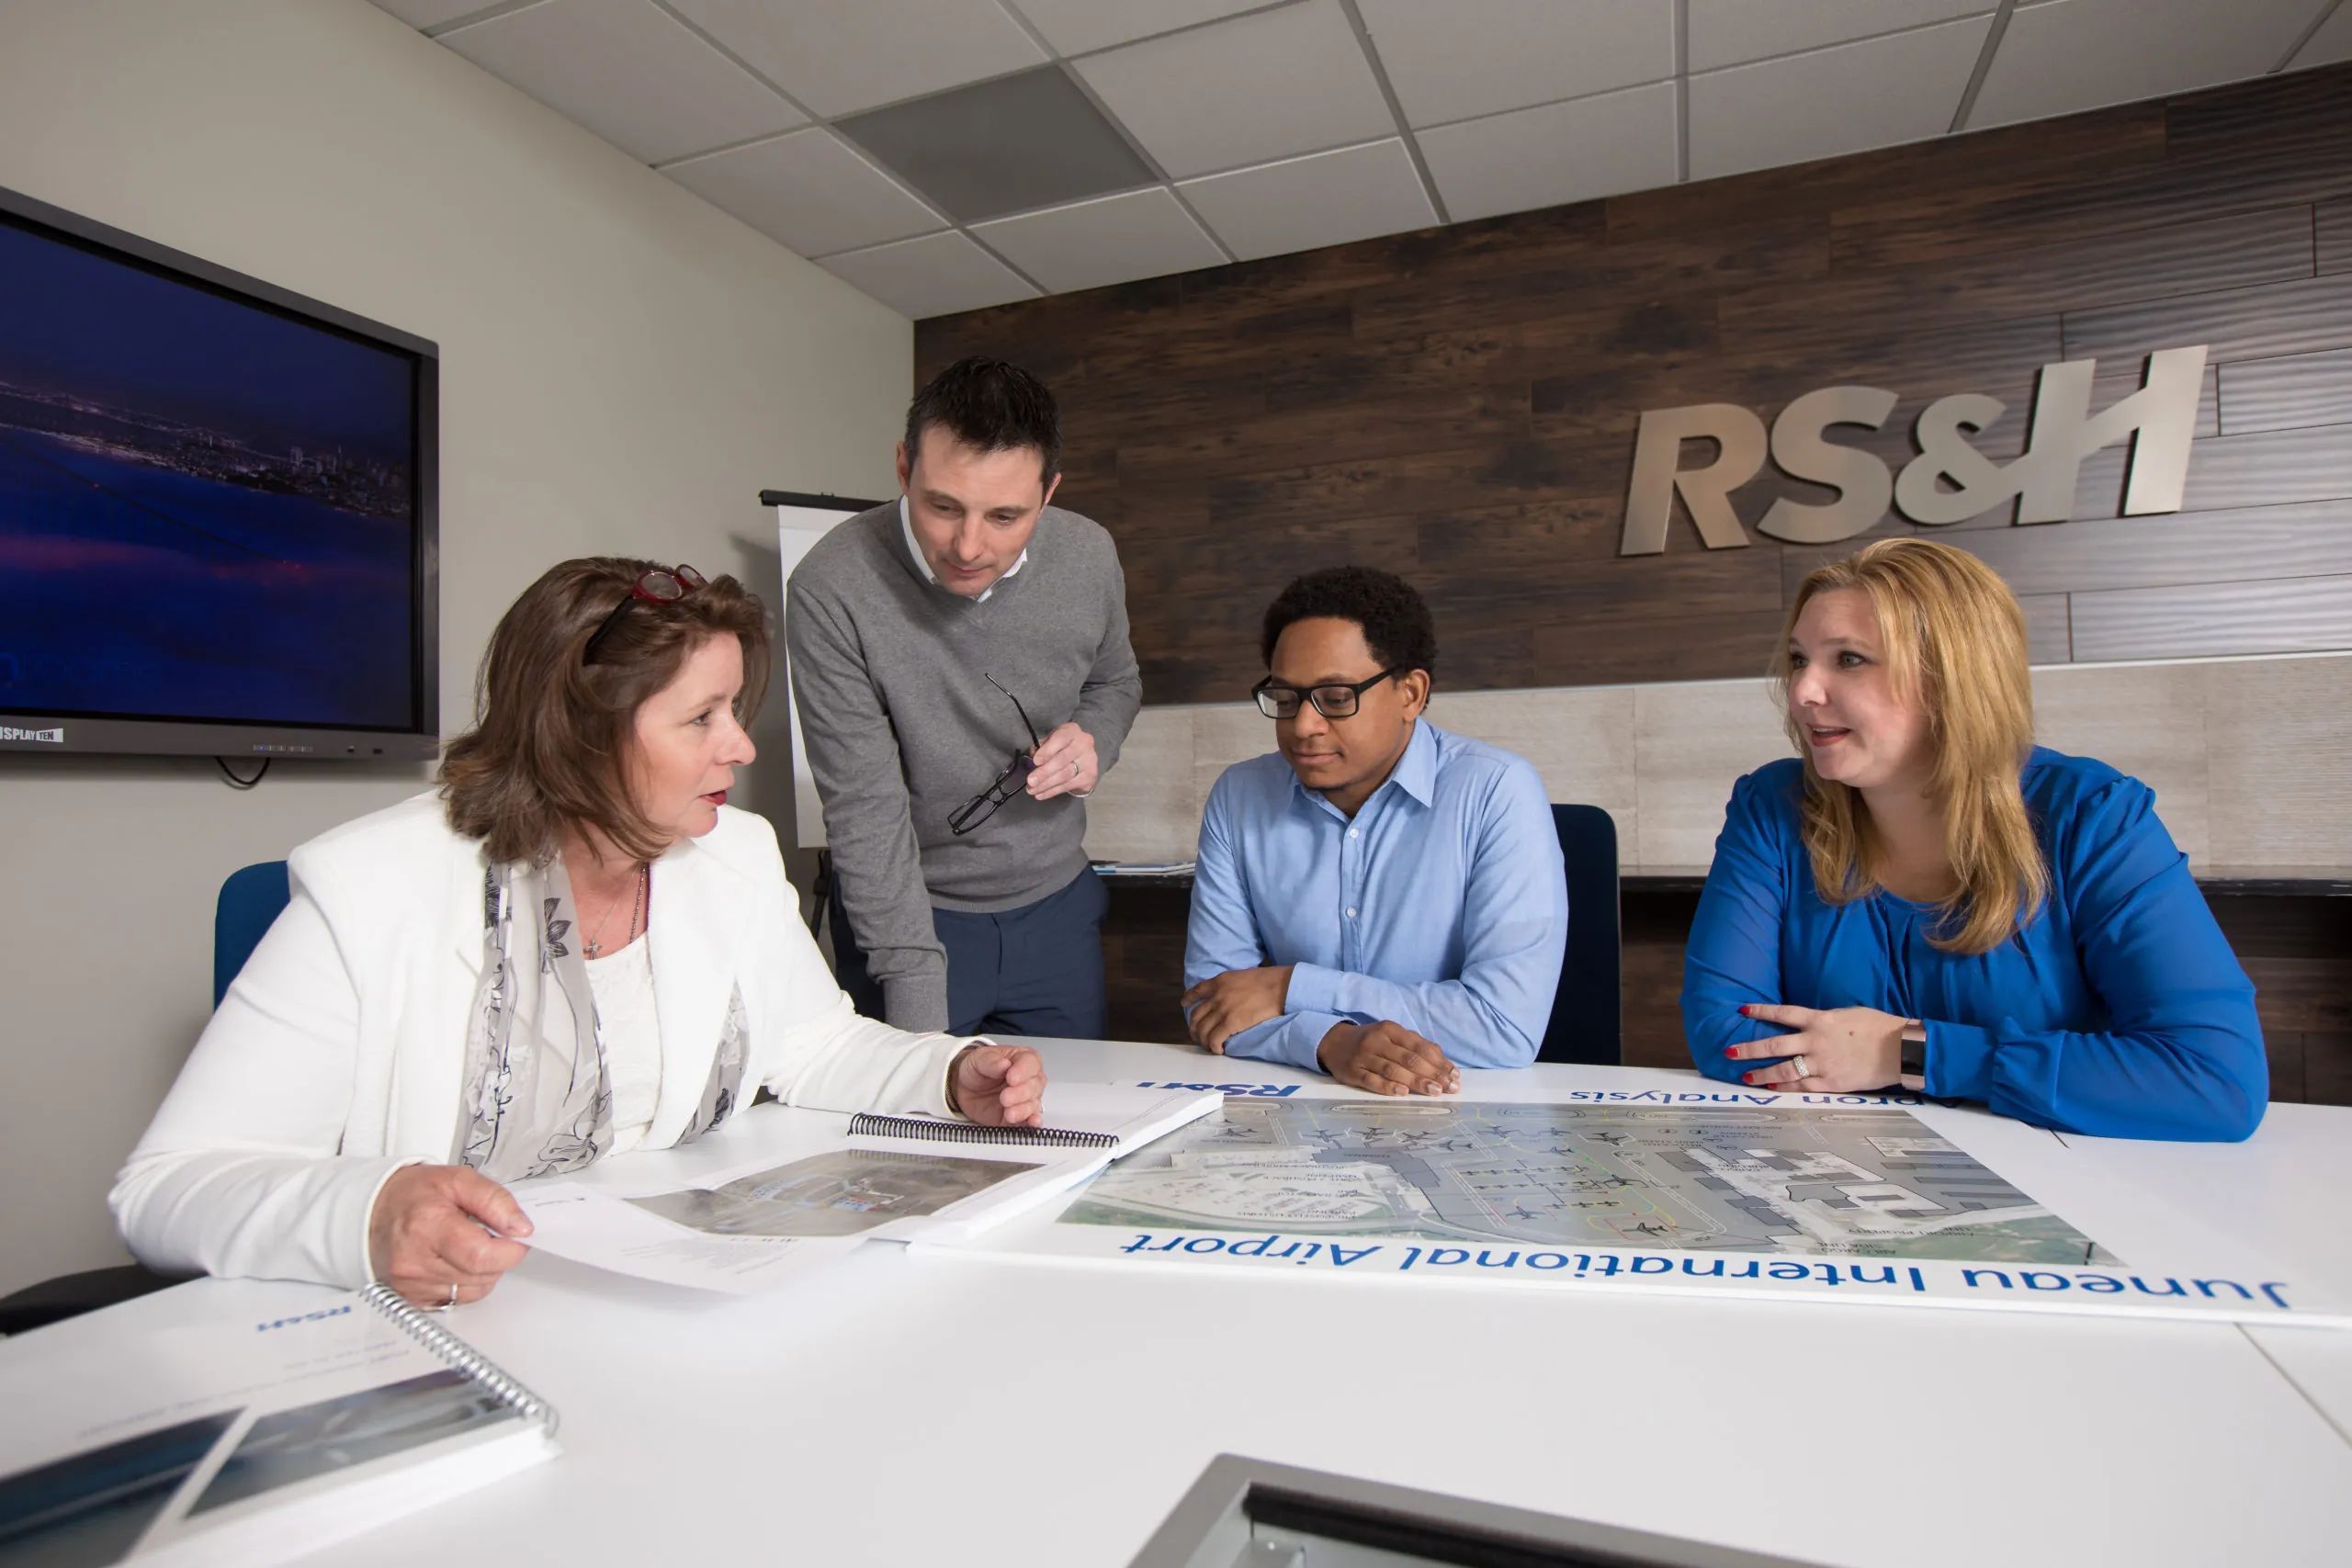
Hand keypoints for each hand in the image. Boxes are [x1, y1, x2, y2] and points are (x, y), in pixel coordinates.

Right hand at [366, 1163, 532, 1308]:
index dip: (510, 1248)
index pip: (481, 1255)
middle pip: (482, 1275)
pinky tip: (453, 1261)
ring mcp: (411, 1285)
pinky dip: (466, 1282)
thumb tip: (521, 1228)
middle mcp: (415, 1262)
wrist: (373, 1211)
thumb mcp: (459, 1179)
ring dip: (483, 1270)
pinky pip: (458, 1299)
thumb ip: (495, 1200)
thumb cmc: (414, 1194)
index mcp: (427, 1227)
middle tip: (486, 1233)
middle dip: (498, 1255)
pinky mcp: (412, 1299)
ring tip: (466, 1244)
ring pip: (475, 1290)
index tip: (516, 1235)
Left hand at [949, 1043, 1045, 1125]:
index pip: (1030, 1063)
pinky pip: (1029, 1121)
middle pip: (1034, 1086)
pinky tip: (1030, 1123)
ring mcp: (1025, 1099)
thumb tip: (1003, 1064)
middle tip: (1005, 1097)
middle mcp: (1029, 1079)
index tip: (1011, 1078)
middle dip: (1020, 1093)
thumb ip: (991, 1061)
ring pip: (1033, 1105)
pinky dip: (1030, 1123)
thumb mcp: (979, 1058)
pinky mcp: (1018, 1117)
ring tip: (1009, 1114)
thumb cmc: (978, 1068)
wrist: (965, 1087)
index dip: (1023, 1071)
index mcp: (1024, 1059)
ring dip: (1023, 1110)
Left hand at [1025, 722, 1097, 800]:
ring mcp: (1089, 761)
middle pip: (1062, 760)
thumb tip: (1032, 762)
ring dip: (1046, 785)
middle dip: (1044, 772)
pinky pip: (1068, 786)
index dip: (1047, 751)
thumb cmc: (1062, 746)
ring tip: (1032, 790)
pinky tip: (1041, 794)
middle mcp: (1084, 744)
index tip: (1035, 761)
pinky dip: (1052, 791)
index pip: (1060, 739)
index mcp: (1072, 731)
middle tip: (1030, 781)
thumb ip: (1042, 748)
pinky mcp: (1090, 776)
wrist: (1084, 757)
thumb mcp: (1051, 741)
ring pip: (1065, 775)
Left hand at [1182, 965, 1293, 1053]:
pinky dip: (1214, 1047)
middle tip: (1198, 1036)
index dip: (1188, 999)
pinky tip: (1219, 1050)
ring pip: (1202, 1030)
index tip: (1184, 1004)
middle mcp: (1217, 995)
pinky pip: (1215, 1039)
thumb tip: (1229, 994)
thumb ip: (1230, 985)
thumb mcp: (1241, 975)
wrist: (1279, 987)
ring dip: (1203, 1041)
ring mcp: (1223, 1009)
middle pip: (1196, 1015)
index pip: (1197, 991)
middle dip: (1194, 1028)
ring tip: (1209, 1046)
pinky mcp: (1231, 1023)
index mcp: (1219, 981)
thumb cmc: (1268, 980)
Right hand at [1317, 1020, 1459, 1096]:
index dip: (1439, 1061)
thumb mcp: (1392, 1036)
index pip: (1420, 1046)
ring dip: (1415, 1082)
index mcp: (1391, 1029)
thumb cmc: (1371, 1042)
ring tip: (1433, 1091)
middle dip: (1432, 1073)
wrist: (1333, 1043)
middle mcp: (1377, 1040)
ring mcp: (1364, 1056)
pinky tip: (1402, 1094)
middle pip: (1409, 1059)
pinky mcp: (1352, 1072)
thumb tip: (1443, 1062)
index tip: (1454, 1076)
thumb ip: (1415, 1046)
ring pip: (1393, 1070)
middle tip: (1448, 1087)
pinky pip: (1371, 1080)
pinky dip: (1388, 1087)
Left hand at [1723, 1004, 1907, 1091]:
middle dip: (1749, 1048)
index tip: (1742, 1010)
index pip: (1783, 1013)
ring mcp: (1822, 1063)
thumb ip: (1824, 1020)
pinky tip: (1773, 1088)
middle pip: (1775, 1044)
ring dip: (1762, 1073)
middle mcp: (1816, 1041)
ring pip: (1784, 1069)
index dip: (1761, 1010)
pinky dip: (1786, 1087)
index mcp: (1821, 1020)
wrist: (1901, 1049)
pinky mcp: (1832, 1082)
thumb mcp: (1848, 1013)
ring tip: (1745, 1075)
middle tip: (1730, 1051)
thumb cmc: (1879, 1027)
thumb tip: (1807, 1023)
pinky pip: (1803, 1086)